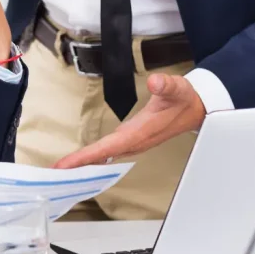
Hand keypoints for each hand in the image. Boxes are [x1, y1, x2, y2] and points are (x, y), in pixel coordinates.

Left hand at [53, 74, 206, 167]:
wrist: (197, 109)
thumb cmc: (185, 99)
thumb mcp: (177, 88)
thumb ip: (166, 84)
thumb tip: (155, 82)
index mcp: (141, 133)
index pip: (109, 147)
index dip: (87, 156)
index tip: (68, 165)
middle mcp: (135, 141)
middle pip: (102, 157)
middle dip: (80, 165)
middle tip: (56, 171)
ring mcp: (133, 142)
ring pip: (105, 156)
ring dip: (85, 163)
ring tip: (63, 168)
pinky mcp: (132, 139)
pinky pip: (108, 151)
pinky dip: (94, 156)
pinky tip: (84, 159)